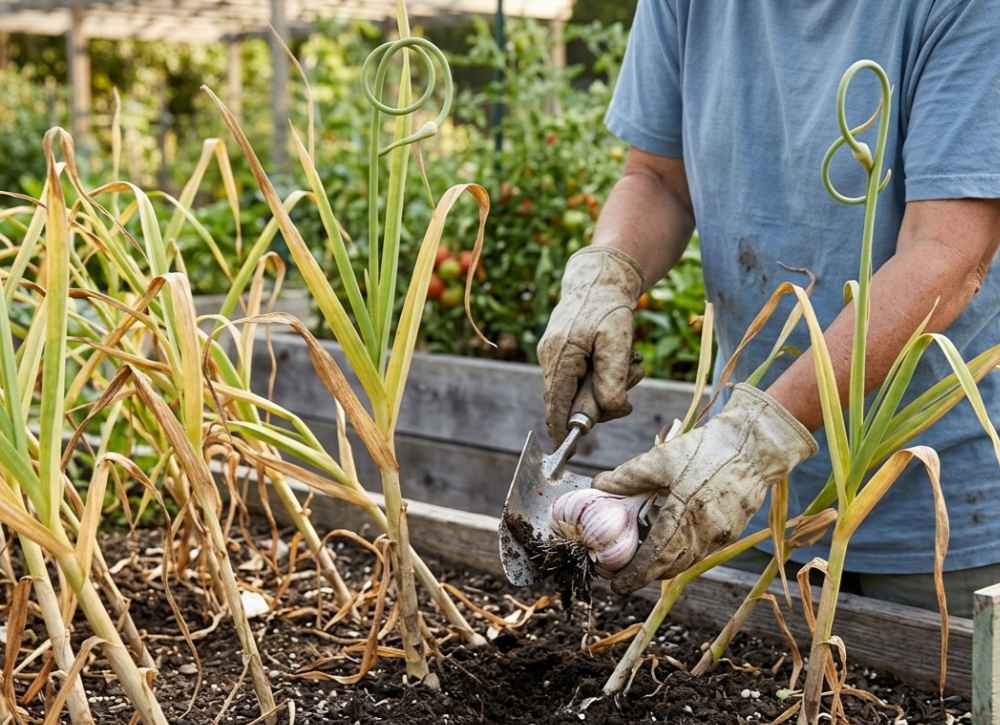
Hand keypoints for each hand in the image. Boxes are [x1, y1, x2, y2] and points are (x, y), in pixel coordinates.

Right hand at [538, 247, 644, 442]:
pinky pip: (580, 376)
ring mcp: (553, 354)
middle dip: (601, 399)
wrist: (601, 277)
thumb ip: (612, 380)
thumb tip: (608, 412)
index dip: (562, 430)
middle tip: (630, 378)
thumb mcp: (618, 344)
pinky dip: (602, 373)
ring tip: (630, 359)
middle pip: (569, 400)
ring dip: (607, 383)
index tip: (567, 450)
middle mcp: (550, 357)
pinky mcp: (562, 351)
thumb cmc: (610, 308)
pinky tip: (619, 355)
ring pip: (578, 388)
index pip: (556, 405)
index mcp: (559, 356)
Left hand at [592, 384, 816, 593]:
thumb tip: (599, 485)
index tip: (616, 584)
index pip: (656, 556)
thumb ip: (627, 476)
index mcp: (685, 514)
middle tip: (624, 574)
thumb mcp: (660, 459)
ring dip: (665, 565)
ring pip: (688, 560)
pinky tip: (671, 541)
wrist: (752, 446)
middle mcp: (706, 531)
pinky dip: (683, 552)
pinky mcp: (732, 531)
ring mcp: (722, 534)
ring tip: (644, 560)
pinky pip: (702, 550)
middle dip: (646, 574)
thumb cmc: (706, 449)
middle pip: (671, 566)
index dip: (635, 575)